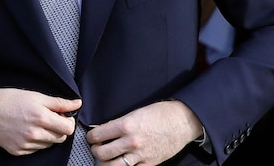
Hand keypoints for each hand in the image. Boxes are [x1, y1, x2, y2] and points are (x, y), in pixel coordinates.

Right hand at [0, 87, 80, 155]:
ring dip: (47, 136)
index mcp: (41, 118)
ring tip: (36, 124)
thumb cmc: (10, 99)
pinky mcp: (18, 151)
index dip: (68, 121)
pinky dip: (35, 142)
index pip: (68, 128)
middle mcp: (34, 134)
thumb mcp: (36, 96)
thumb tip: (77, 103)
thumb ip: (59, 102)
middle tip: (49, 119)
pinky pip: (35, 149)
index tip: (63, 116)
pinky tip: (27, 131)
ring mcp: (26, 144)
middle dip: (59, 129)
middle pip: (60, 138)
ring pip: (48, 144)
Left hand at [86, 100, 201, 165]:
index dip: (91, 136)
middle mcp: (131, 142)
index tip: (92, 136)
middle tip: (97, 147)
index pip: (97, 135)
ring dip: (105, 163)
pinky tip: (121, 163)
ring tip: (105, 158)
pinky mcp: (149, 164)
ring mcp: (140, 155)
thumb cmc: (160, 113)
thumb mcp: (136, 112)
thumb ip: (120, 123)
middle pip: (101, 153)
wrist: (182, 122)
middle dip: (95, 150)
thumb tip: (105, 130)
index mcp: (126, 125)